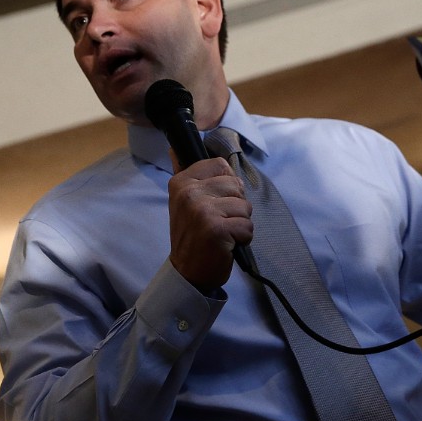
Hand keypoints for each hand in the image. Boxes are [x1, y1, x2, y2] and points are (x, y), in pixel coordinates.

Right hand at [167, 156, 253, 290]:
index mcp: (181, 182)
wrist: (187, 272)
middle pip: (236, 185)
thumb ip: (187, 175)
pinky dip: (243, 238)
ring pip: (245, 206)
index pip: (221, 166)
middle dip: (236, 206)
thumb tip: (174, 148)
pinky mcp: (216, 229)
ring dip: (240, 223)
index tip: (214, 203)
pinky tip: (227, 243)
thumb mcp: (183, 202)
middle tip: (218, 222)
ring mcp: (202, 211)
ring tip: (223, 233)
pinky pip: (247, 226)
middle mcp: (189, 193)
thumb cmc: (192, 236)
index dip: (226, 186)